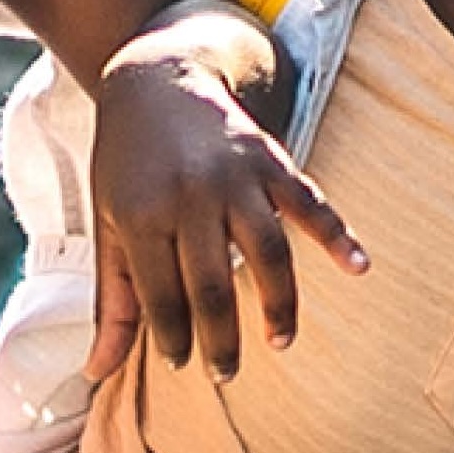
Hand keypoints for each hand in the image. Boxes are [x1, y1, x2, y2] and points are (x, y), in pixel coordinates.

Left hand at [87, 9, 363, 378]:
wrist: (157, 78)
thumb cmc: (126, 161)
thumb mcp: (106, 223)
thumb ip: (111, 299)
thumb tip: (95, 372)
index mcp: (140, 215)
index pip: (161, 298)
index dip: (172, 340)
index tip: (181, 364)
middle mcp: (189, 198)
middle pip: (212, 287)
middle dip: (221, 339)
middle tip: (226, 374)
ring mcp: (234, 178)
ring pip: (265, 253)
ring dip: (278, 304)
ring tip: (280, 341)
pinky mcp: (271, 160)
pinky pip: (309, 202)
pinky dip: (336, 234)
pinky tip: (358, 266)